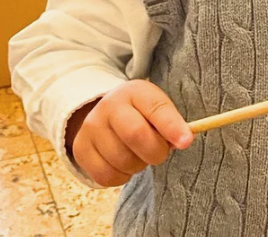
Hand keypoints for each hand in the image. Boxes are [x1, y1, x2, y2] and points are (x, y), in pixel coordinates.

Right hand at [65, 80, 193, 186]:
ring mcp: (91, 127)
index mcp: (134, 91)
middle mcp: (109, 106)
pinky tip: (125, 164)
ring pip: (121, 160)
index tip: (186, 142)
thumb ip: (171, 121)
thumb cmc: (140, 112)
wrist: (105, 113)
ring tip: (140, 155)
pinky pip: (106, 176)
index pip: (156, 108)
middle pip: (136, 135)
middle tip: (160, 153)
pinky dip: (122, 177)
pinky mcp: (81, 149)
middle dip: (156, 152)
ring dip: (139, 166)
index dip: (172, 127)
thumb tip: (184, 140)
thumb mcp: (156, 106)